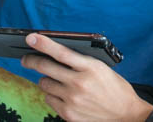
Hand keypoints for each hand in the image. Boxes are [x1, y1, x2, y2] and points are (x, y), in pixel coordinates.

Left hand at [21, 34, 152, 121]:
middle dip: (31, 60)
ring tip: (55, 79)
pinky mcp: (68, 114)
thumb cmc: (115, 88)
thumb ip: (80, 61)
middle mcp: (79, 83)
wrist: (126, 114)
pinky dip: (52, 94)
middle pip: (45, 67)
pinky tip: (61, 93)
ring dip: (46, 79)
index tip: (31, 38)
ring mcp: (72, 100)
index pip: (61, 52)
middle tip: (26, 58)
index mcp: (90, 67)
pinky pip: (48, 99)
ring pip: (44, 84)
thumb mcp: (102, 67)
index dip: (43, 44)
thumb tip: (56, 53)